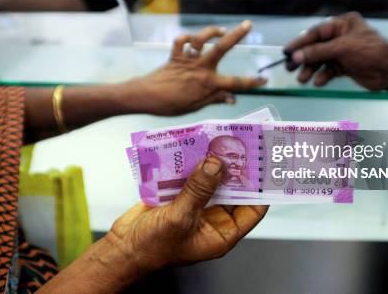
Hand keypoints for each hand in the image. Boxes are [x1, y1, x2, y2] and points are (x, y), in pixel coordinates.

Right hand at [107, 156, 267, 271]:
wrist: (122, 247)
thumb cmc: (153, 247)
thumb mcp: (181, 218)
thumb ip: (199, 190)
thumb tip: (216, 164)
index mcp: (222, 232)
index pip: (252, 209)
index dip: (260, 189)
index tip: (264, 166)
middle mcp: (212, 218)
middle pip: (232, 190)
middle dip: (235, 169)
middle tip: (241, 145)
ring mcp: (196, 205)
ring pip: (212, 180)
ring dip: (214, 163)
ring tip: (220, 141)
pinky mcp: (179, 195)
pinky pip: (192, 176)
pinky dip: (193, 163)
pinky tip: (195, 147)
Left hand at [134, 21, 266, 115]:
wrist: (145, 97)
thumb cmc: (171, 106)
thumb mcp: (195, 107)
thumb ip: (215, 99)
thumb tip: (233, 99)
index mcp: (208, 84)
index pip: (235, 83)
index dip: (251, 82)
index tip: (264, 80)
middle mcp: (200, 69)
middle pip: (222, 48)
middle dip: (237, 35)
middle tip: (247, 24)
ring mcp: (187, 60)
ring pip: (202, 40)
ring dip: (211, 32)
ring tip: (221, 30)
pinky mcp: (175, 56)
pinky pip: (181, 42)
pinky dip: (186, 38)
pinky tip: (192, 40)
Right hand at [283, 12, 387, 90]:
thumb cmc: (372, 52)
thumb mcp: (341, 48)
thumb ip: (317, 52)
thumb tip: (296, 56)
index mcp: (343, 24)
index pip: (316, 32)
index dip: (300, 42)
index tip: (287, 51)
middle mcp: (342, 36)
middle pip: (317, 47)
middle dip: (304, 58)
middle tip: (290, 67)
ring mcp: (344, 51)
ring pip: (321, 60)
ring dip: (311, 70)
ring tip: (303, 79)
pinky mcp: (346, 65)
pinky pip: (329, 70)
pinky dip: (323, 76)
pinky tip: (318, 82)